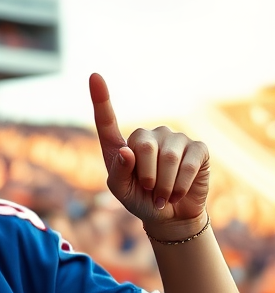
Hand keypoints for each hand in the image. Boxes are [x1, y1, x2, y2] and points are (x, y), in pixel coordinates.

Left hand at [90, 73, 209, 232]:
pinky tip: (178, 192)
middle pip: (144, 145)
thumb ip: (119, 173)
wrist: (171, 216)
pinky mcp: (197, 148)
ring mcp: (174, 138)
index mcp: (123, 145)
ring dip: (164, 185)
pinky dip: (180, 184)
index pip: (107, 120)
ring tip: (163, 196)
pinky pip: (188, 164)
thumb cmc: (141, 200)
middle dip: (147, 175)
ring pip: (168, 158)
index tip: (94, 76)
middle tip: (150, 191)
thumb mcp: (122, 192)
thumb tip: (128, 152)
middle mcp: (149, 135)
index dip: (101, 99)